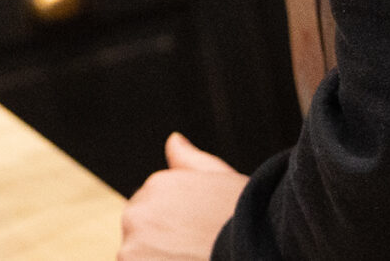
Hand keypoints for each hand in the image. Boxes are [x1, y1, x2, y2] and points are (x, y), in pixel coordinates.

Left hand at [120, 133, 245, 260]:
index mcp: (158, 185)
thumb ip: (191, 160)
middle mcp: (138, 213)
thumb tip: (173, 140)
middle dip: (163, 242)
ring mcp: (132, 245)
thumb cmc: (248, 221)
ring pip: (138, 254)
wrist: (257, 251)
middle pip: (141, 232)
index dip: (178, 224)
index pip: (153, 207)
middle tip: (198, 249)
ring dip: (157, 259)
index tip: (199, 235)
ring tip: (195, 258)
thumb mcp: (223, 180)